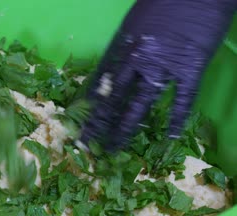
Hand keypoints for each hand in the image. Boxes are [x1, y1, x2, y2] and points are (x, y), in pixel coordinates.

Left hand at [80, 0, 236, 150]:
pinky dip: (177, 119)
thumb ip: (126, 46)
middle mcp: (137, 59)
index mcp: (122, 45)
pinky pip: (182, 99)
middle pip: (113, 97)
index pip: (100, 81)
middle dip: (99, 122)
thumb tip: (117, 68)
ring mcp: (164, 66)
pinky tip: (170, 137)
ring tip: (115, 148)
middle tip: (88, 143)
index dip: (88, 103)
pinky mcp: (191, 68)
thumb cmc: (164, 0)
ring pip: (141, 104)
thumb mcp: (135, 21)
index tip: (78, 119)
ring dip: (127, 128)